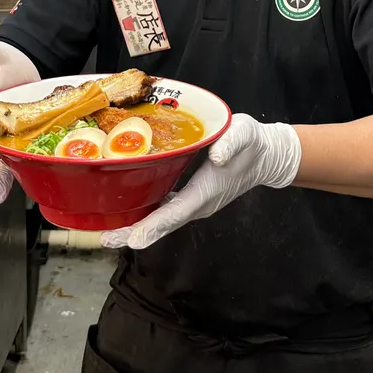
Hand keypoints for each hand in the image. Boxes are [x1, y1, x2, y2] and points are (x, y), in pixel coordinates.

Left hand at [99, 114, 300, 249]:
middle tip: (106, 239)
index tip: (134, 239)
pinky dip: (145, 216)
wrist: (266, 156)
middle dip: (134, 232)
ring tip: (107, 234)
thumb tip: (217, 157)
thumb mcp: (244, 133)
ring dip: (135, 227)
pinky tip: (126, 215)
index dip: (154, 226)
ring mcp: (195, 204)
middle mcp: (198, 204)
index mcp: (207, 190)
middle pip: (163, 223)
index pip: (177, 211)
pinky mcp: (191, 198)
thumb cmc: (252, 143)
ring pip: (161, 220)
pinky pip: (165, 210)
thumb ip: (231, 143)